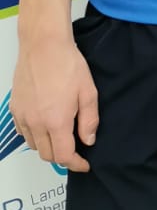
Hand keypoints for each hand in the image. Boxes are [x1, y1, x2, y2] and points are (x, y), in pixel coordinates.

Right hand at [10, 33, 97, 171]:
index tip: (84, 164)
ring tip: (61, 135)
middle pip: (47, 155)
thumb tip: (88, 140)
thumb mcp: (88, 92)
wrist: (43, 45)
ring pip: (33, 145)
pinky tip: (45, 125)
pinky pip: (22, 132)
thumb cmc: (67, 64)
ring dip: (48, 146)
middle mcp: (35, 123)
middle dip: (62, 157)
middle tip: (76, 150)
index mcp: (56, 121)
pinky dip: (34, 136)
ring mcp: (22, 116)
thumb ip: (89, 120)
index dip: (75, 164)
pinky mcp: (14, 108)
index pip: (63, 156)